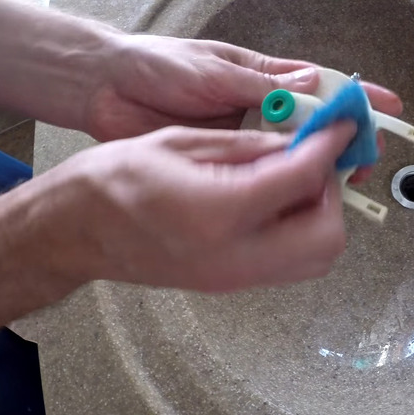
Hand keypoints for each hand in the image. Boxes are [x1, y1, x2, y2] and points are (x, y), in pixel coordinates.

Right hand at [57, 122, 356, 291]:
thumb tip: (296, 142)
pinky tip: (277, 201)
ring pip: (316, 258)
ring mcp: (234, 278)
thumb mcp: (180, 143)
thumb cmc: (110, 182)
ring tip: (297, 180)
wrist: (73, 234)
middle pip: (327, 238)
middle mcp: (234, 256)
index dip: (330, 148)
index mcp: (217, 212)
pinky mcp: (231, 284)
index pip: (303, 180)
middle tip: (315, 161)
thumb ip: (248, 147)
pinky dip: (301, 232)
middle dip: (333, 194)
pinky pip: (290, 263)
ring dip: (322, 216)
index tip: (341, 130)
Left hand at [85, 36, 401, 181]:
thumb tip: (310, 86)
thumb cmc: (158, 66)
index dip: (355, 96)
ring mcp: (243, 137)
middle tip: (366, 159)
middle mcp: (260, 108)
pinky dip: (281, 186)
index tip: (389, 107)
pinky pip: (260, 176)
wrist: (105, 90)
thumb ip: (259, 86)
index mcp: (264, 78)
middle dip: (344, 141)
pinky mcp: (223, 163)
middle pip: (314, 127)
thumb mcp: (212, 71)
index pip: (321, 85)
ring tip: (344, 183)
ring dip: (318, 168)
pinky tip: (299, 198)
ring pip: (290, 155)